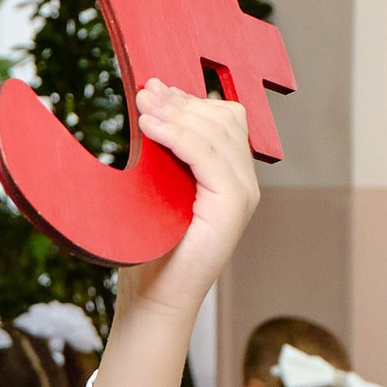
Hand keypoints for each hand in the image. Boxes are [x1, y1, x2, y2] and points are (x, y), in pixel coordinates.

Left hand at [115, 86, 261, 331]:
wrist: (154, 298)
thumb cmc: (150, 250)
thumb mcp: (156, 191)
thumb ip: (163, 154)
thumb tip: (149, 105)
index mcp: (230, 178)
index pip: (223, 120)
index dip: (189, 99)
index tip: (153, 88)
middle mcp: (244, 183)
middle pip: (224, 119)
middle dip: (182, 100)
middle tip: (145, 91)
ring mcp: (243, 195)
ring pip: (218, 133)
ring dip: (177, 113)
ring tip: (143, 106)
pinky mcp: (232, 207)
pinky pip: (209, 156)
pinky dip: (179, 136)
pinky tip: (151, 127)